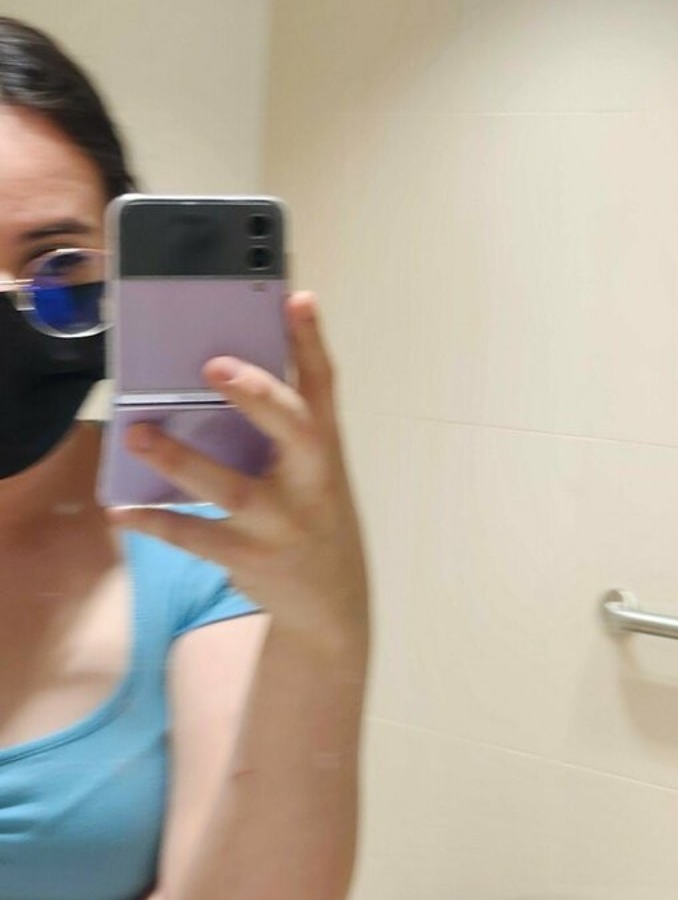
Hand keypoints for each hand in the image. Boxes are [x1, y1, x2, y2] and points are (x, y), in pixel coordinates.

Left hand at [105, 292, 367, 647]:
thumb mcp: (311, 469)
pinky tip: (123, 511)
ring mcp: (283, 522)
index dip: (311, 339)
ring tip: (138, 433)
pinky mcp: (251, 558)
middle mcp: (312, 480)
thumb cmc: (311, 516)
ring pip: (232, 487)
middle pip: (292, 427)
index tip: (296, 296)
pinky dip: (156, 522)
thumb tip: (213, 378)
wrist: (332, 603)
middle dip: (256, 395)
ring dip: (181, 460)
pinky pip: (196, 537)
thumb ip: (277, 430)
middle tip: (212, 366)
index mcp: (327, 447)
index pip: (324, 384)